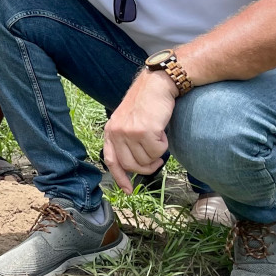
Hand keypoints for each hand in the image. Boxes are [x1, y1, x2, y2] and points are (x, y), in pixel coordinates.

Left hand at [102, 69, 177, 192]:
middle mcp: (116, 132)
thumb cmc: (146, 104)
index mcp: (110, 131)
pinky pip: (158, 152)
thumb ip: (126, 142)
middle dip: (147, 168)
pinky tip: (162, 131)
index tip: (129, 191)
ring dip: (157, 153)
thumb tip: (134, 167)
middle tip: (158, 160)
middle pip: (132, 166)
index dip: (120, 178)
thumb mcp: (128, 122)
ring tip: (157, 137)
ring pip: (146, 160)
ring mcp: (129, 132)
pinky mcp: (144, 131)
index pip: (111, 160)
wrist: (156, 85)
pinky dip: (164, 145)